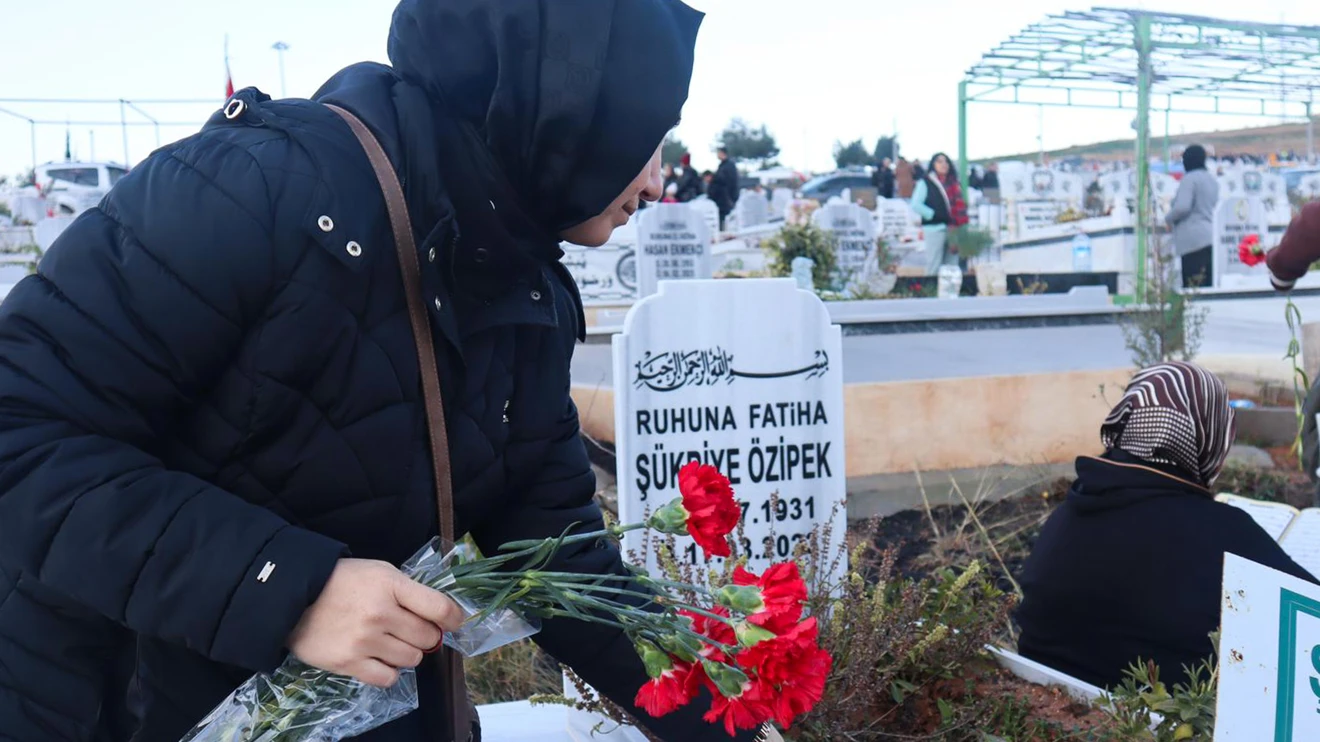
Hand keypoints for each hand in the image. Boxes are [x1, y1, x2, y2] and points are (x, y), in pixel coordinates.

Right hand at [287, 558, 465, 687]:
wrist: (293, 596)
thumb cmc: (342, 580)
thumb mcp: (379, 571)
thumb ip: (408, 590)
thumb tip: (438, 615)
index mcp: (391, 585)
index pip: (439, 607)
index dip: (454, 618)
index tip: (454, 622)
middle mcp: (381, 614)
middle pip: (428, 637)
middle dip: (427, 635)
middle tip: (412, 630)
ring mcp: (364, 641)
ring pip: (411, 659)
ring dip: (408, 653)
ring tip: (392, 643)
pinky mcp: (348, 663)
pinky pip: (387, 678)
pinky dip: (389, 672)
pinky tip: (380, 659)